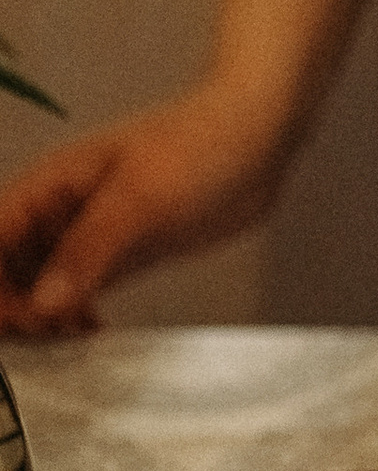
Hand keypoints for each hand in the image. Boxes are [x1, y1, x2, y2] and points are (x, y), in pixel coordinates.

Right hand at [0, 84, 295, 332]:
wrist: (259, 134)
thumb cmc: (199, 146)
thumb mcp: (140, 197)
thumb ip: (89, 250)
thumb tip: (41, 304)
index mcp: (48, 187)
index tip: (18, 320)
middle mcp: (58, 214)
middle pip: (4, 270)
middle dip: (12, 307)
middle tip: (51, 333)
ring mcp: (88, 236)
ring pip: (36, 286)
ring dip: (40, 318)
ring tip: (72, 336)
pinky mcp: (120, 255)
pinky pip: (75, 293)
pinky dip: (71, 316)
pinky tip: (93, 331)